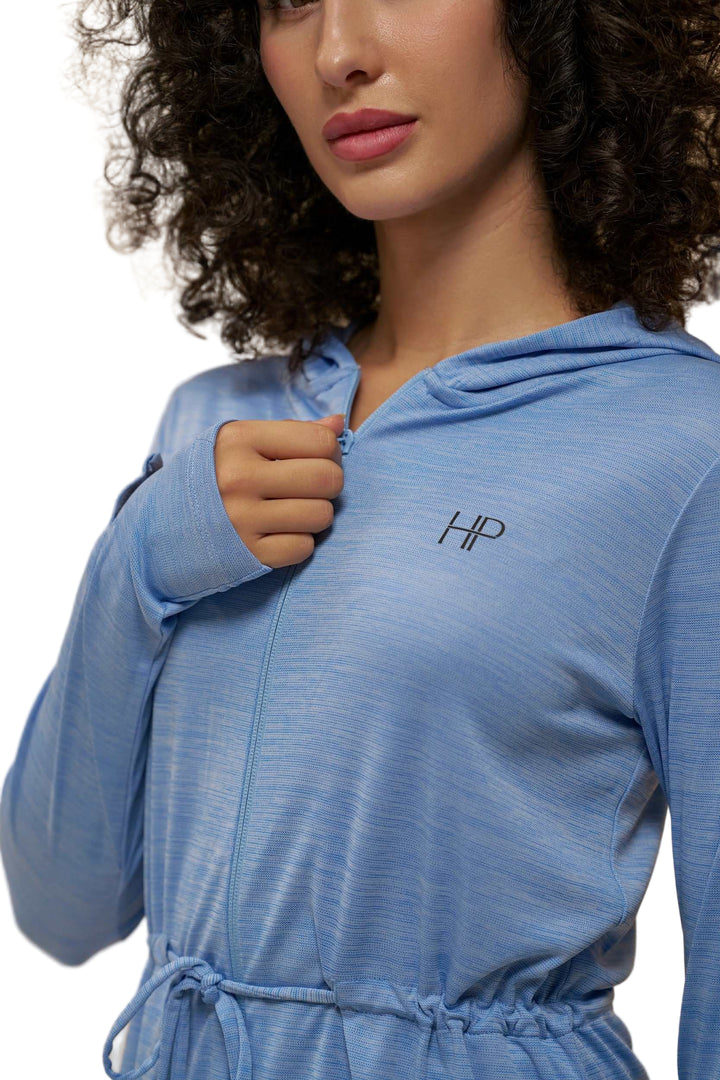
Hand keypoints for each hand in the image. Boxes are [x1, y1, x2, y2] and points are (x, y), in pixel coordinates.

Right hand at [213, 413, 345, 567]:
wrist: (158, 528)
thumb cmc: (210, 477)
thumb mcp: (238, 443)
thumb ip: (289, 432)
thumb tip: (339, 422)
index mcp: (239, 440)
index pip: (321, 440)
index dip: (330, 451)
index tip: (315, 459)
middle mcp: (239, 477)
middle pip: (327, 478)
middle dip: (329, 484)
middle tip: (310, 488)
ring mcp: (242, 519)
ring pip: (322, 515)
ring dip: (316, 515)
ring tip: (293, 510)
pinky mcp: (246, 554)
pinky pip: (303, 548)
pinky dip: (299, 542)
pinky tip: (279, 533)